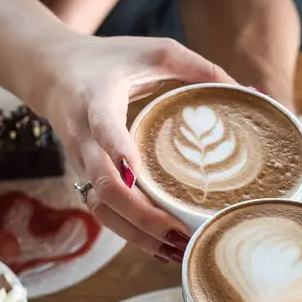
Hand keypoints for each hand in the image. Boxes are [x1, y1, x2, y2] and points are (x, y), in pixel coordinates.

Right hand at [27, 34, 232, 260]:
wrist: (50, 72)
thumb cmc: (109, 60)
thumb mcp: (152, 50)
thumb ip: (198, 67)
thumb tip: (250, 91)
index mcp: (96, 101)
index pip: (103, 127)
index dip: (117, 149)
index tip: (134, 172)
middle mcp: (84, 139)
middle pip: (105, 187)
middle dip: (142, 216)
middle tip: (180, 232)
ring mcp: (83, 164)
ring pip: (103, 210)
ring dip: (139, 235)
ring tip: (179, 251)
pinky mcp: (88, 179)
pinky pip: (106, 214)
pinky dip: (134, 235)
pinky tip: (165, 250)